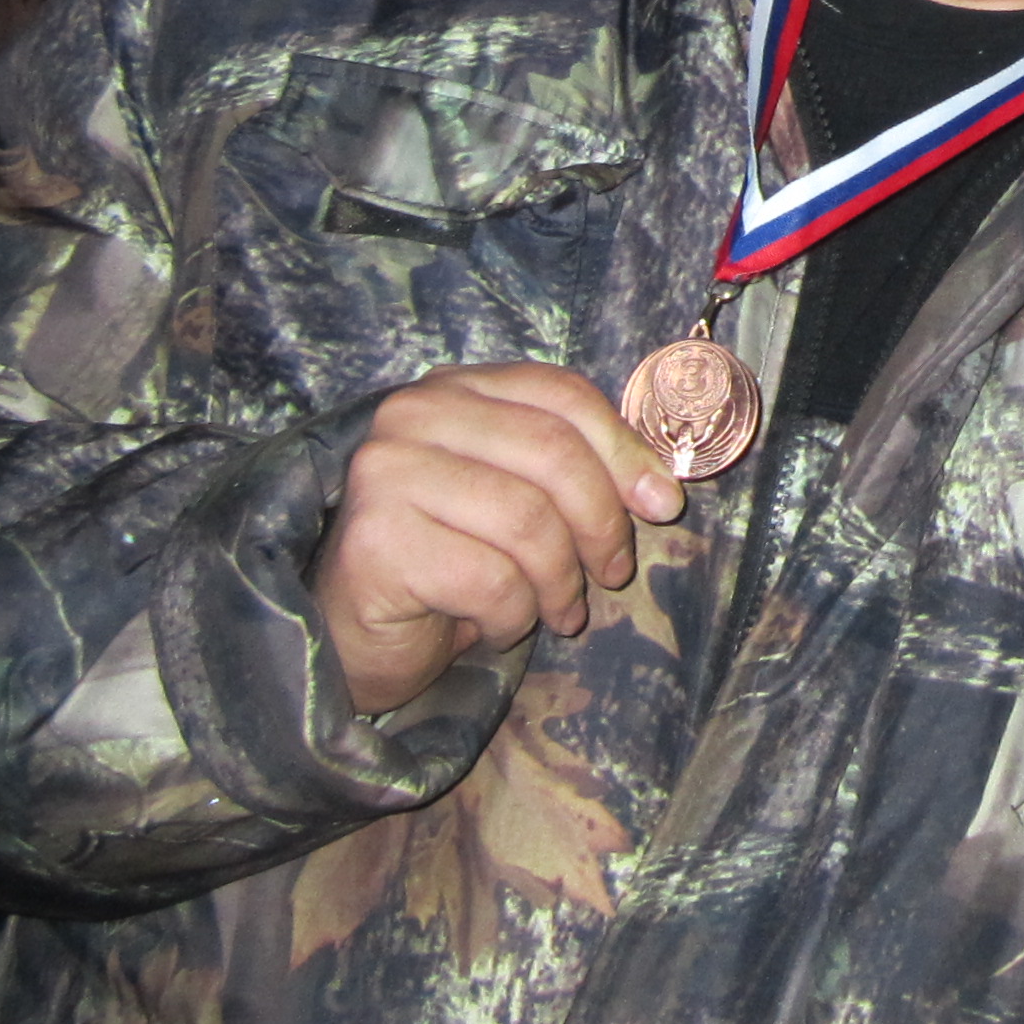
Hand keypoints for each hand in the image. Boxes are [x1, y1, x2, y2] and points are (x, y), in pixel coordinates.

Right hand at [311, 364, 688, 714]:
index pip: (561, 393)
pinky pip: (490, 579)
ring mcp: (385, 474)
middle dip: (601, 523)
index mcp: (456, 388)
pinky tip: (498, 626)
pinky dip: (514, 615)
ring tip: (555, 610)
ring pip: (526, 521)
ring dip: (559, 581)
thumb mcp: (522, 498)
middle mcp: (412, 415)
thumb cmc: (453, 561)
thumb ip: (579, 472)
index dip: (623, 450)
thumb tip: (664, 491)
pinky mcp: (375, 542)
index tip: (661, 505)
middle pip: (552, 452)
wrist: (359, 635)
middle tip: (612, 574)